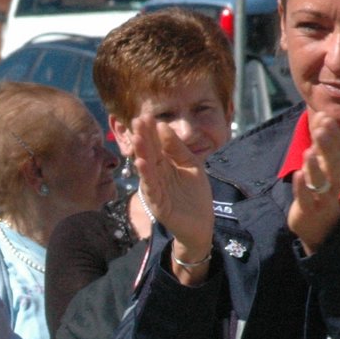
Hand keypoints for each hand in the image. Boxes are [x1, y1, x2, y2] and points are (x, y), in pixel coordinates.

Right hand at [128, 115, 213, 284]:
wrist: (202, 223)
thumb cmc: (195, 194)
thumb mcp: (191, 164)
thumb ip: (178, 148)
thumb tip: (163, 126)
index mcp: (164, 164)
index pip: (155, 144)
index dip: (150, 131)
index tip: (146, 116)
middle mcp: (157, 175)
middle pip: (148, 153)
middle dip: (143, 137)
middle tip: (137, 120)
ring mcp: (156, 189)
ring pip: (147, 169)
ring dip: (141, 154)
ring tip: (137, 138)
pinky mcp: (158, 204)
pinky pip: (151, 188)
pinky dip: (146, 176)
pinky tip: (142, 163)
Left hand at [288, 113, 339, 254]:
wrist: (318, 227)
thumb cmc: (319, 190)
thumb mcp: (322, 166)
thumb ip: (321, 143)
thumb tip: (322, 115)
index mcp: (338, 171)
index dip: (334, 134)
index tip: (325, 117)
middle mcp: (334, 183)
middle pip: (334, 163)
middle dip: (327, 146)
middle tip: (320, 129)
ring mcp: (322, 198)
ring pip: (322, 182)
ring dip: (316, 167)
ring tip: (309, 151)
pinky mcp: (309, 210)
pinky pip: (306, 198)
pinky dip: (302, 187)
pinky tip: (297, 175)